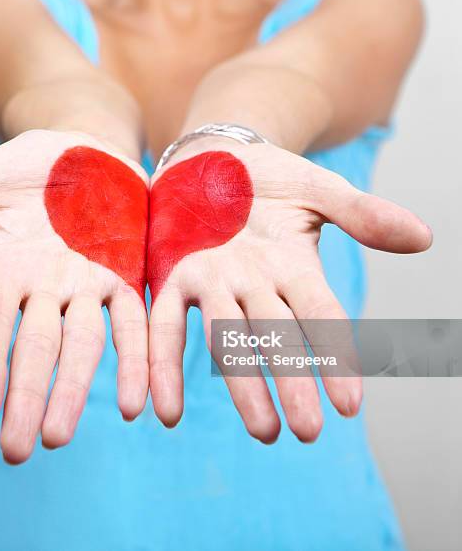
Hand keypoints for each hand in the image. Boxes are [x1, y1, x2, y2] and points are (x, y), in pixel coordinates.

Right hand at [0, 129, 148, 462]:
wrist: (86, 151)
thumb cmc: (28, 168)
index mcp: (7, 269)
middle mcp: (46, 289)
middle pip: (36, 350)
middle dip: (29, 397)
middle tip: (21, 450)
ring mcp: (88, 287)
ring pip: (84, 346)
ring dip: (76, 390)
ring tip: (64, 435)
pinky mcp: (128, 277)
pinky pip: (136, 324)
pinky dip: (138, 361)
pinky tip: (139, 403)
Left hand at [147, 138, 431, 442]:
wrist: (215, 156)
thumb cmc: (270, 178)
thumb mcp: (317, 189)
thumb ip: (362, 213)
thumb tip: (424, 237)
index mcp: (293, 267)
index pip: (321, 317)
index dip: (336, 358)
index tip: (350, 405)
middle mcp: (254, 283)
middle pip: (275, 337)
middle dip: (291, 382)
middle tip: (303, 432)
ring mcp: (213, 281)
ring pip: (227, 336)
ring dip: (242, 383)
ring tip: (260, 430)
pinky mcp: (173, 275)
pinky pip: (167, 324)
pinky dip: (165, 364)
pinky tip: (165, 409)